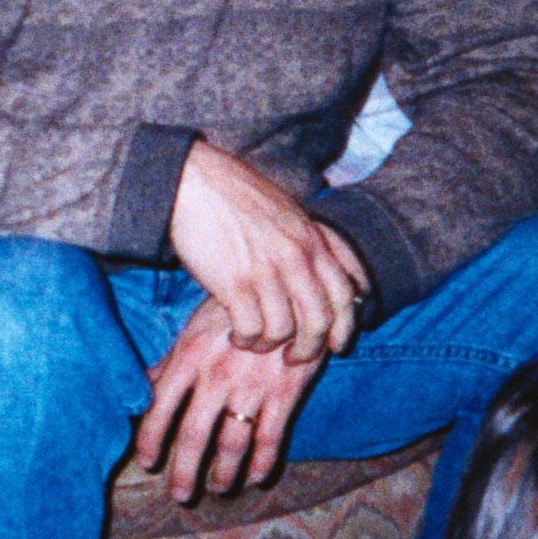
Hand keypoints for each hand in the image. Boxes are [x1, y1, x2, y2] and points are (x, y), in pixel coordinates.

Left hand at [135, 298, 325, 500]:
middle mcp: (216, 376)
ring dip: (224, 473)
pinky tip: (257, 477)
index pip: (159, 407)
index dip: (150, 439)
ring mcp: (251, 386)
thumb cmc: (234, 309)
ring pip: (232, 444)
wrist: (289, 288)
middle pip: (193, 435)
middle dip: (184, 471)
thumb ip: (170, 362)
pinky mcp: (285, 392)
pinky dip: (263, 463)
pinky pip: (271, 438)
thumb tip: (139, 389)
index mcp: (189, 357)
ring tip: (219, 489)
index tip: (147, 462)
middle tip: (180, 495)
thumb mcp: (196, 327)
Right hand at [169, 139, 366, 360]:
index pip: (345, 294)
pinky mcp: (234, 284)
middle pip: (319, 320)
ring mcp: (267, 271)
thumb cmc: (234, 194)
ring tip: (255, 342)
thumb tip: (325, 268)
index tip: (335, 343)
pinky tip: (237, 335)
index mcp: (311, 239)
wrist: (193, 182)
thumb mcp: (286, 210)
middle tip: (294, 357)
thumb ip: (308, 241)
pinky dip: (246, 340)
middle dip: (309, 348)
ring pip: (284, 330)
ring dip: (270, 346)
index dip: (344, 326)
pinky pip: (252, 329)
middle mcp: (296, 257)